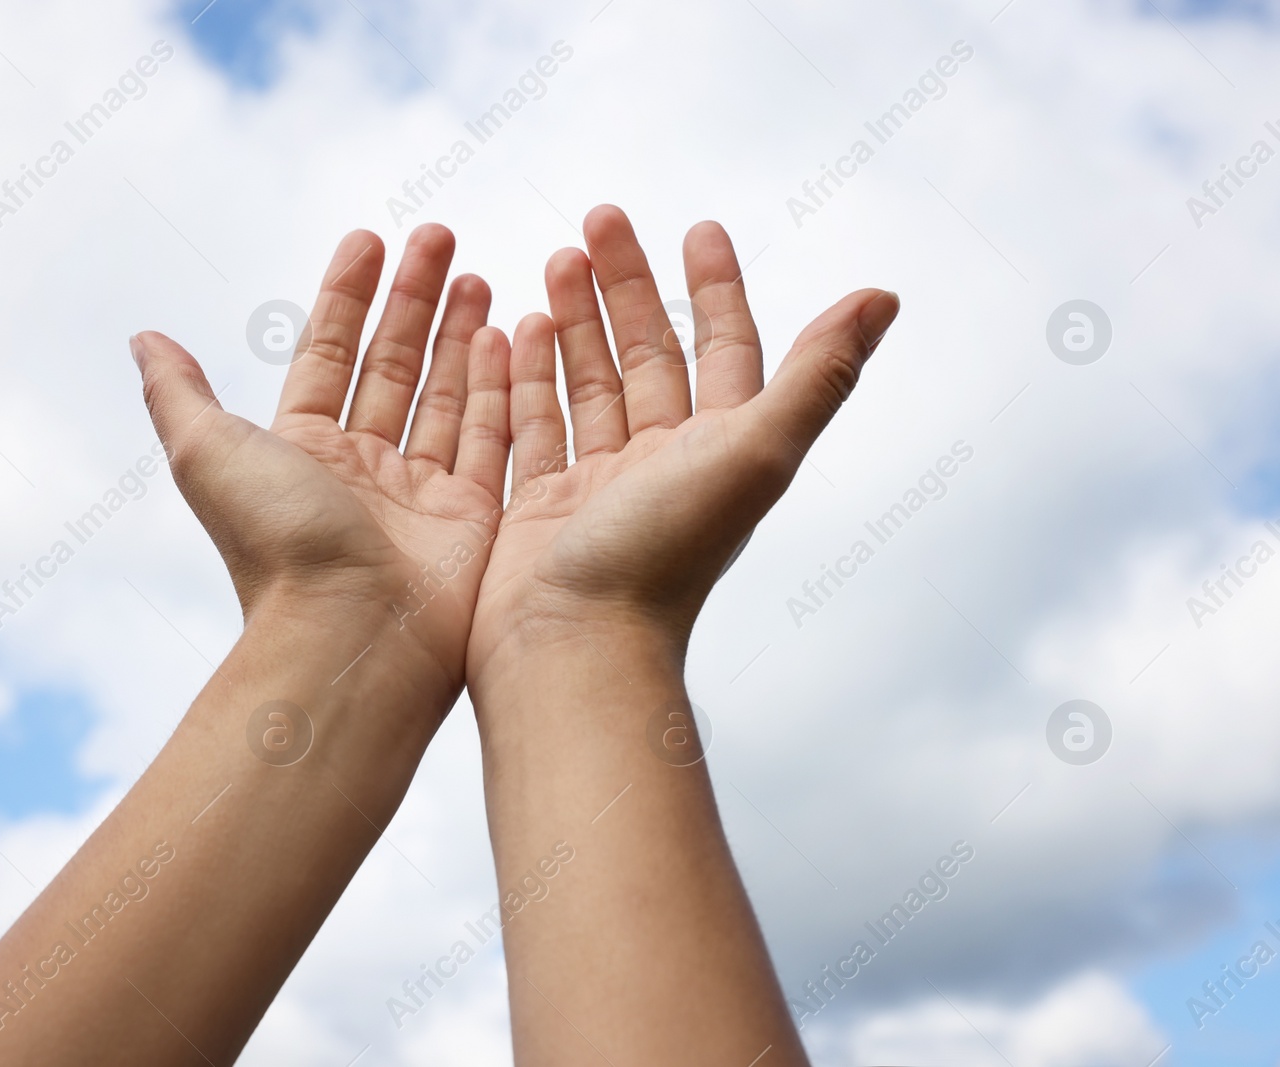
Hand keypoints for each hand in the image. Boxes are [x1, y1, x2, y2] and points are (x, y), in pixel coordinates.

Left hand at [132, 224, 509, 696]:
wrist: (352, 635)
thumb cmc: (280, 545)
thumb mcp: (209, 454)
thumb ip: (180, 394)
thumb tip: (143, 338)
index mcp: (302, 450)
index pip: (328, 352)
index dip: (347, 294)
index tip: (371, 238)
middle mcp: (362, 468)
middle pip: (392, 365)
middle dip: (415, 300)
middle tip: (442, 236)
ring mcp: (421, 493)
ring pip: (445, 395)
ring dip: (461, 335)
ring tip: (477, 278)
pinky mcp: (473, 517)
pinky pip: (490, 438)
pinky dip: (499, 388)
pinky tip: (511, 336)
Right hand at [468, 205, 898, 681]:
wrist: (574, 649)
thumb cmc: (664, 555)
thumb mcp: (753, 453)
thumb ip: (819, 375)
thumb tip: (885, 294)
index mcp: (717, 450)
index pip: (723, 350)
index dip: (716, 289)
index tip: (698, 227)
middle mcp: (661, 465)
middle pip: (648, 355)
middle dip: (625, 286)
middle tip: (597, 219)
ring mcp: (597, 487)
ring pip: (588, 384)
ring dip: (574, 322)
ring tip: (551, 261)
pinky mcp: (538, 506)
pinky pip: (533, 424)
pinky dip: (524, 376)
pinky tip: (507, 331)